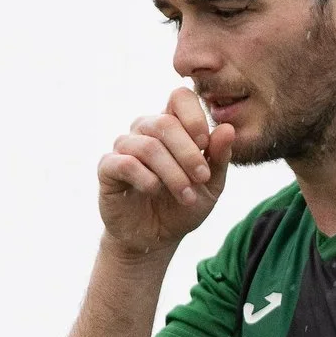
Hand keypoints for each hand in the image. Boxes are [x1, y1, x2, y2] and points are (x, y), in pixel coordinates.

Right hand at [97, 88, 234, 257]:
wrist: (156, 238)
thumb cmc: (183, 206)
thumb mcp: (211, 185)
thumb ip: (220, 157)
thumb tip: (228, 128)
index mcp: (171, 126)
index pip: (180, 97)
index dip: (194, 117)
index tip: (205, 145)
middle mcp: (145, 129)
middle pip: (165, 122)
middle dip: (189, 153)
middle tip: (202, 178)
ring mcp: (124, 147)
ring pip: (148, 145)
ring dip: (172, 173)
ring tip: (186, 195)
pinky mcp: (108, 168)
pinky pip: (125, 163)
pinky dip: (146, 178)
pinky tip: (155, 190)